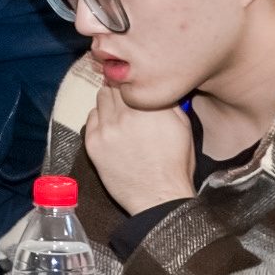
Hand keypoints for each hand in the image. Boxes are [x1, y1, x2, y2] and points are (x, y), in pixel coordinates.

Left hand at [80, 83, 196, 216]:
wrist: (159, 196)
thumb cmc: (175, 164)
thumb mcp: (183, 126)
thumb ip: (167, 101)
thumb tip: (154, 85)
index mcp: (150, 107)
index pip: (129, 78)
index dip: (131, 80)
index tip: (133, 83)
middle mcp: (126, 114)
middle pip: (112, 85)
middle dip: (119, 89)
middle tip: (126, 98)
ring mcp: (106, 128)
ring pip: (100, 99)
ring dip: (109, 102)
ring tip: (120, 115)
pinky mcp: (93, 143)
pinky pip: (91, 118)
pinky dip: (100, 119)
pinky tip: (112, 129)